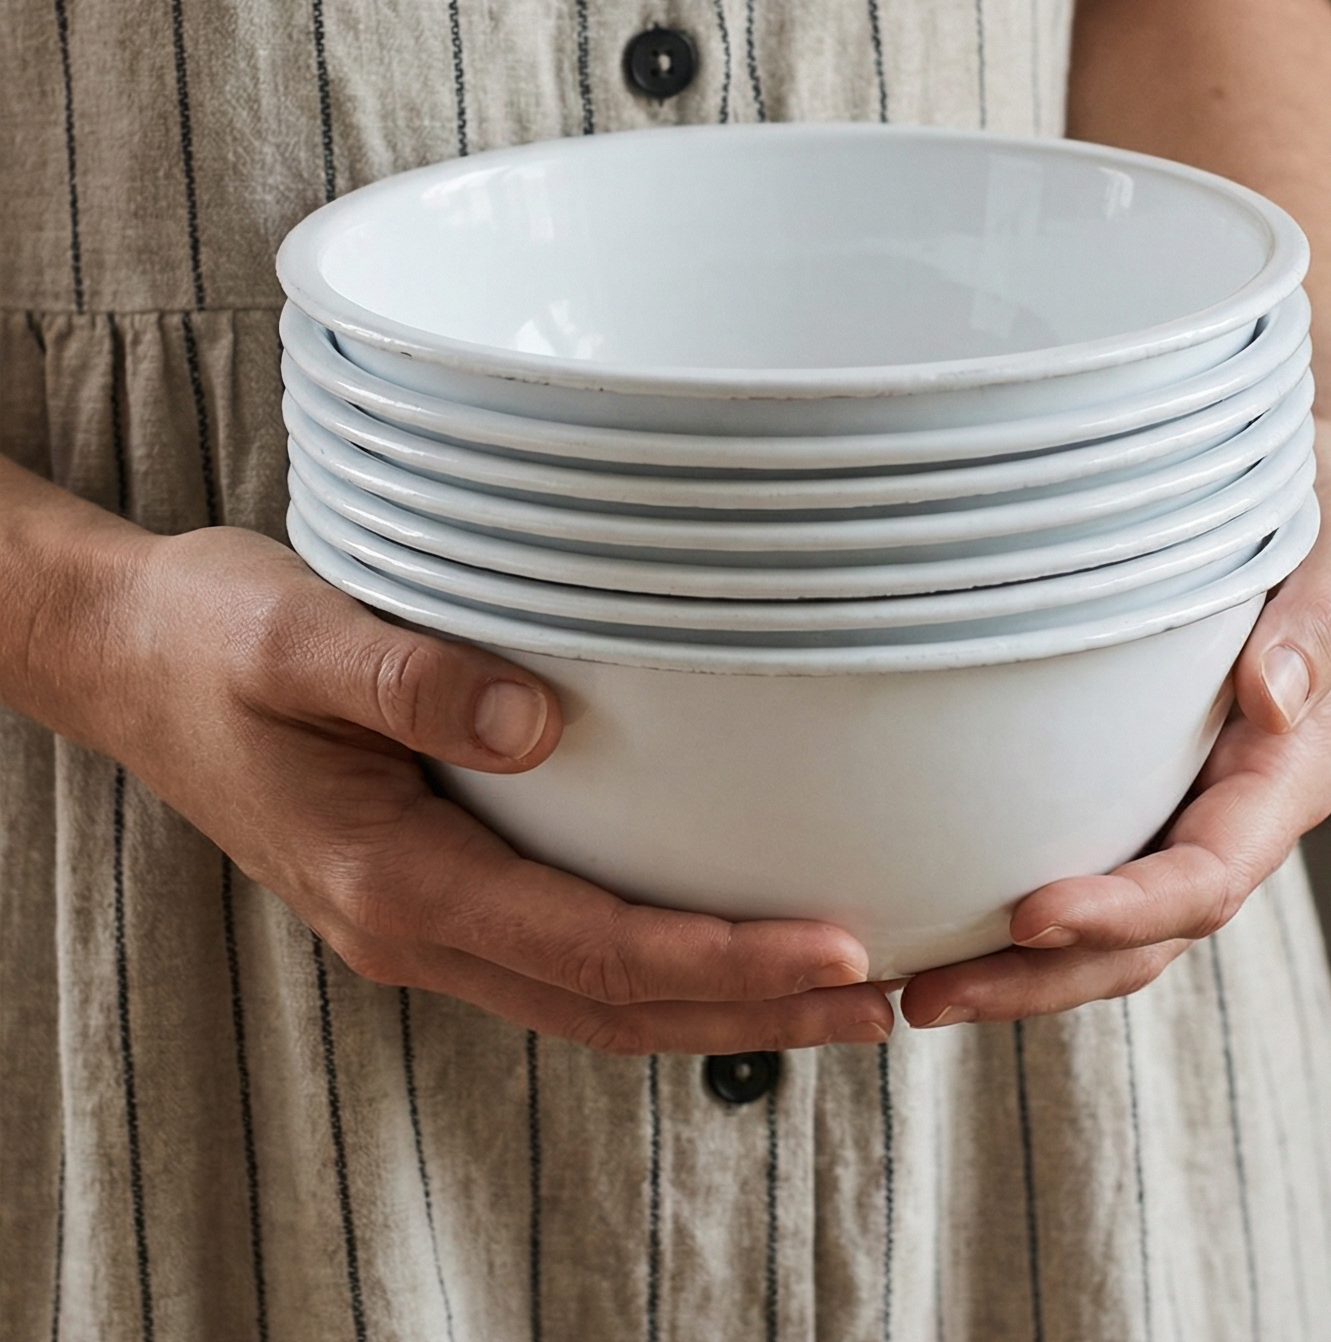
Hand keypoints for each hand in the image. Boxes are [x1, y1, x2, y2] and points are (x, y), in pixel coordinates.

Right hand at [4, 473, 892, 1055]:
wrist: (130, 661)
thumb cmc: (211, 643)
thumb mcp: (295, 639)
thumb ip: (409, 681)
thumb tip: (536, 724)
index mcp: (392, 882)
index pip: (593, 950)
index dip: (723, 960)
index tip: (836, 952)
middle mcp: (413, 925)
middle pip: (612, 1002)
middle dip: (753, 1010)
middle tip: (882, 1000)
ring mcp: (419, 918)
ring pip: (591, 992)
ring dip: (714, 1000)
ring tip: (830, 989)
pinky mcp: (429, 883)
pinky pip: (560, 951)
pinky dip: (653, 961)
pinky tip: (711, 930)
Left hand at [899, 413, 1330, 1027]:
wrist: (1319, 487)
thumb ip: (1322, 625)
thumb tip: (1272, 700)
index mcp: (1287, 775)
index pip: (1204, 880)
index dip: (1120, 911)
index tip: (1028, 915)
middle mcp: (1234, 812)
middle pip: (1145, 939)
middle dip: (1040, 979)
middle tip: (927, 997)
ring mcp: (1184, 806)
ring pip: (1109, 928)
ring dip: (1016, 971)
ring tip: (911, 989)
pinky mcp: (1139, 782)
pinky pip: (1086, 864)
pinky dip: (1018, 913)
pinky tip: (936, 916)